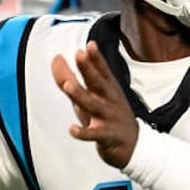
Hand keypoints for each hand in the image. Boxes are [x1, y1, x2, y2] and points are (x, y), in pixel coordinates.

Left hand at [51, 42, 138, 168]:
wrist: (134, 145)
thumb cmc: (108, 116)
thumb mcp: (90, 95)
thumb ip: (70, 77)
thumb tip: (56, 58)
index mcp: (108, 89)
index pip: (102, 71)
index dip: (96, 58)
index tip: (89, 45)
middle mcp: (109, 101)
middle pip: (98, 83)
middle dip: (89, 68)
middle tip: (79, 54)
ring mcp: (109, 118)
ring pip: (93, 105)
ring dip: (80, 95)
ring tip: (68, 86)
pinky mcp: (107, 136)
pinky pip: (94, 134)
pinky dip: (83, 132)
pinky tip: (72, 129)